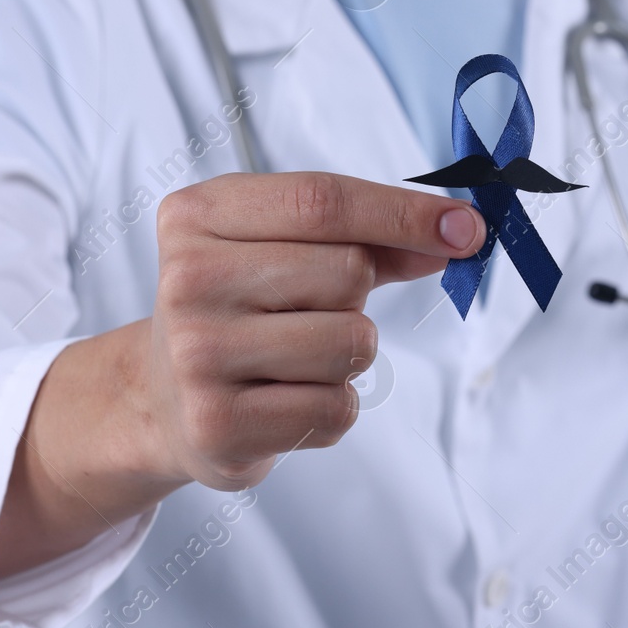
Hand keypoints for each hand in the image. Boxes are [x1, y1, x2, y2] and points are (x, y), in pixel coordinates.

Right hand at [0, 172, 483, 576]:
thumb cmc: (240, 306)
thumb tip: (456, 235)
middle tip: (305, 310)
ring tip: (292, 357)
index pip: (323, 201)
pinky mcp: (218, 426)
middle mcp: (187, 279)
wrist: (159, 398)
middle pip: (348, 272)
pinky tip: (283, 399)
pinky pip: (338, 408)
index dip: (405, 213)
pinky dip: (331, 407)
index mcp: (198, 215)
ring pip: (353, 343)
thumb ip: (368, 237)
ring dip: (349, 354)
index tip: (468, 227)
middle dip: (357, 295)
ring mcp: (197, 356)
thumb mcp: (282, 248)